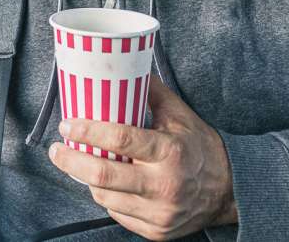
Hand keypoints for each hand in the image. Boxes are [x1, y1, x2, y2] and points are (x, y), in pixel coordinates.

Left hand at [48, 77, 236, 239]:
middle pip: (103, 175)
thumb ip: (150, 91)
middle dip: (71, 161)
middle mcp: (164, 184)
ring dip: (86, 179)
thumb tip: (123, 64)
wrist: (230, 189)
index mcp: (169, 151)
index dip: (88, 132)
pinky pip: (117, 213)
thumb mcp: (179, 114)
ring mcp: (160, 212)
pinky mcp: (157, 231)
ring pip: (105, 196)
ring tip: (81, 163)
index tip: (68, 125)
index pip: (120, 140)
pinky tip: (106, 184)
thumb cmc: (200, 147)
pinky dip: (106, 197)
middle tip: (57, 151)